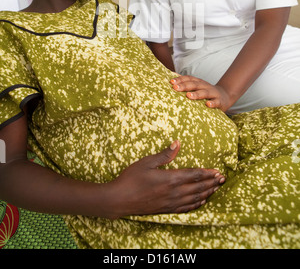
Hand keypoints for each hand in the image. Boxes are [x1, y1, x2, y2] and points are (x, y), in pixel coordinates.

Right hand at [109, 141, 224, 218]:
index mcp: (170, 178)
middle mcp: (173, 192)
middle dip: (211, 183)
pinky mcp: (166, 209)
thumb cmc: (131, 178)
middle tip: (223, 179)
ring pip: (194, 199)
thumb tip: (177, 143)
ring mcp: (170, 203)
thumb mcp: (147, 162)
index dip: (207, 173)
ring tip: (216, 189)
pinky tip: (202, 201)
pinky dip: (196, 204)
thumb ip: (164, 154)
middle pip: (198, 188)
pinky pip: (186, 208)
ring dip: (207, 193)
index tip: (218, 171)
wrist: (119, 199)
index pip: (194, 176)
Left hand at [170, 76, 230, 111]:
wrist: (225, 96)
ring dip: (196, 94)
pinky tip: (207, 104)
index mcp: (199, 82)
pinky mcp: (220, 101)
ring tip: (188, 96)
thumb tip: (172, 79)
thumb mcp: (197, 86)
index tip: (171, 82)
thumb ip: (186, 83)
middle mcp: (205, 86)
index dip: (180, 79)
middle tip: (175, 88)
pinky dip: (212, 103)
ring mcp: (213, 93)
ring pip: (204, 92)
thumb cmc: (206, 92)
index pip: (189, 78)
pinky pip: (216, 102)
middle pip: (194, 84)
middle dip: (185, 86)